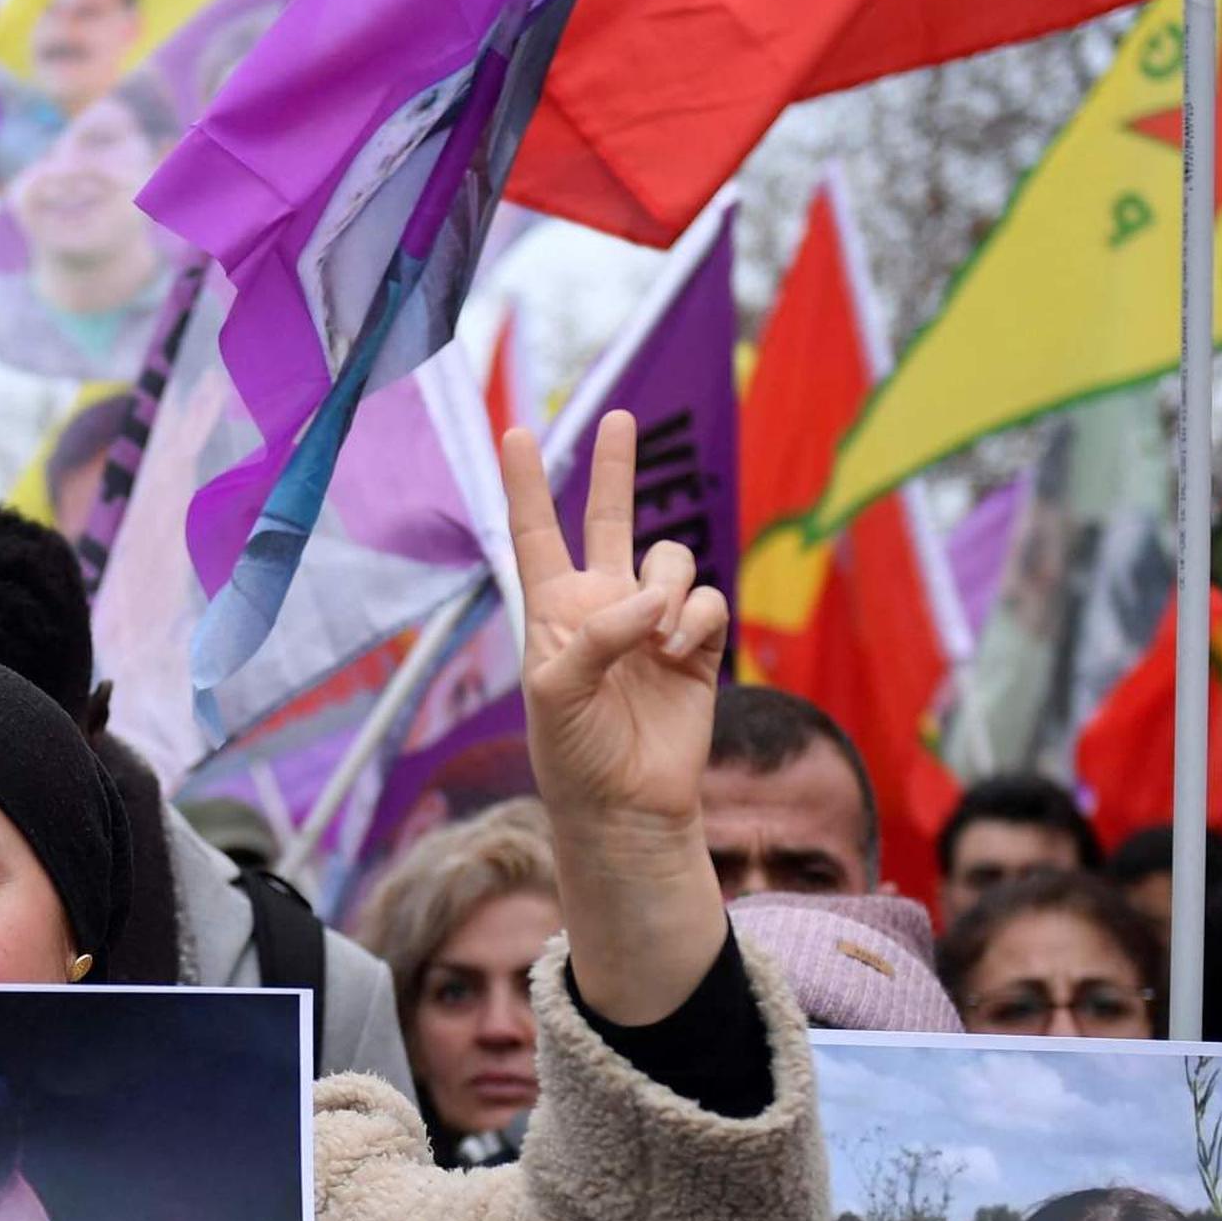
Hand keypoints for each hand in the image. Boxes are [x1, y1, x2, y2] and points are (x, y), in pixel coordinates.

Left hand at [500, 415, 731, 1023]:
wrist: (626, 805)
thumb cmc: (573, 753)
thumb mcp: (559, 692)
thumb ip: (597, 635)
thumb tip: (652, 604)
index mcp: (554, 610)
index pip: (535, 533)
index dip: (525, 483)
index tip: (513, 431)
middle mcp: (604, 605)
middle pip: (609, 519)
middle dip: (614, 468)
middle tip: (618, 415)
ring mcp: (653, 622)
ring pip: (673, 559)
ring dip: (669, 588)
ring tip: (658, 637)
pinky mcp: (697, 645)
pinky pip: (708, 600)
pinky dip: (697, 619)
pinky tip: (680, 651)